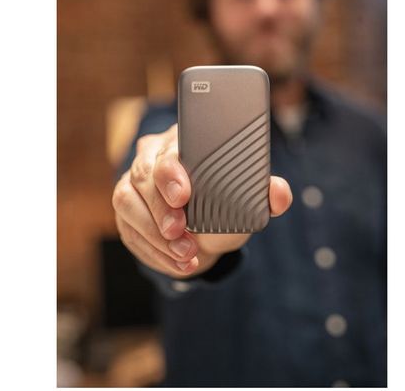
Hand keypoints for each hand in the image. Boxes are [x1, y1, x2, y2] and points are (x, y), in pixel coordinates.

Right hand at [112, 123, 292, 278]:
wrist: (204, 232)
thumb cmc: (223, 206)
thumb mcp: (247, 199)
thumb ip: (265, 193)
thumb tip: (279, 193)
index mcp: (181, 143)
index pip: (169, 149)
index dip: (171, 172)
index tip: (184, 196)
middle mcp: (151, 158)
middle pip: (143, 174)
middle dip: (161, 208)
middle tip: (181, 232)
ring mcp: (133, 184)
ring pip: (127, 201)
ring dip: (155, 233)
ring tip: (185, 253)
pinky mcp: (126, 212)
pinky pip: (127, 229)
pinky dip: (153, 250)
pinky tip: (177, 261)